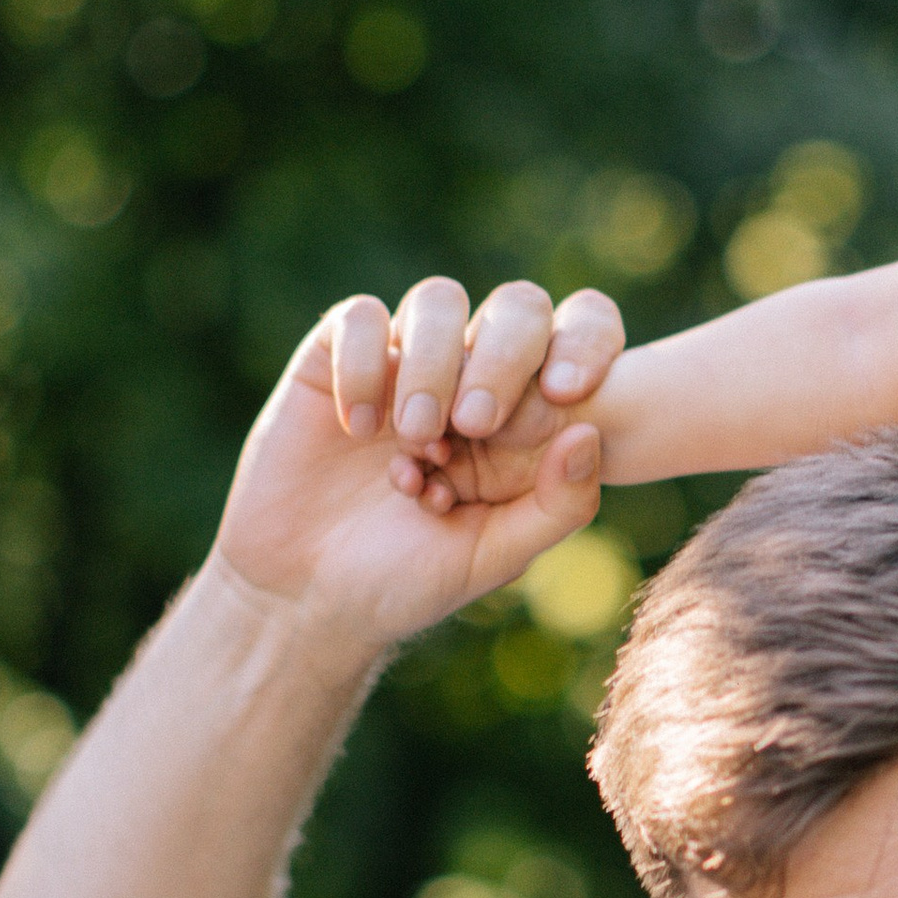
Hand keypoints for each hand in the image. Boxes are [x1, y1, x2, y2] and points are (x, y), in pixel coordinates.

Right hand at [212, 280, 607, 648]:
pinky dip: (363, 365)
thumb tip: (590, 434)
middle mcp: (474, 375)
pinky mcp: (335, 359)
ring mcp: (405, 361)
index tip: (566, 394)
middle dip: (507, 356)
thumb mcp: (494, 556)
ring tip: (416, 437)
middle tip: (477, 422)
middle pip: (518, 307)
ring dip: (435, 364)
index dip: (586, 347)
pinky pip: (359, 317)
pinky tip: (357, 429)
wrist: (307, 596)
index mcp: (530, 414)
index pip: (584, 335)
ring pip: (440, 301)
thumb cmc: (409, 578)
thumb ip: (557, 504)